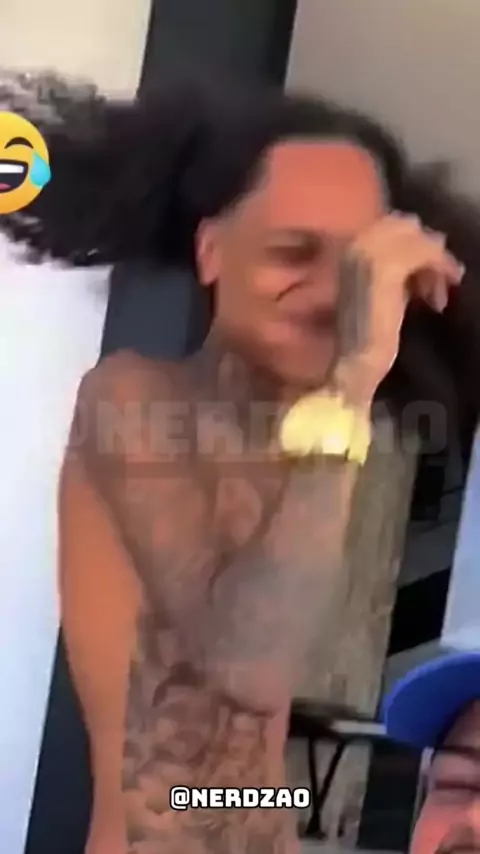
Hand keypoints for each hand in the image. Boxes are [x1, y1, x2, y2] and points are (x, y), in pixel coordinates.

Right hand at [333, 213, 464, 407]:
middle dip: (427, 249)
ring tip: (439, 294)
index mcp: (348, 247)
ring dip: (436, 263)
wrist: (354, 363)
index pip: (390, 223)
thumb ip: (394, 271)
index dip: (413, 243)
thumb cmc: (364, 336)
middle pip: (405, 225)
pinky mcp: (387, 269)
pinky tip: (439, 297)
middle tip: (439, 280)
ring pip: (418, 238)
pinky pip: (424, 255)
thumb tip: (422, 261)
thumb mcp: (379, 293)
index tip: (425, 273)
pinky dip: (439, 271)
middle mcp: (355, 243)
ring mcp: (369, 254)